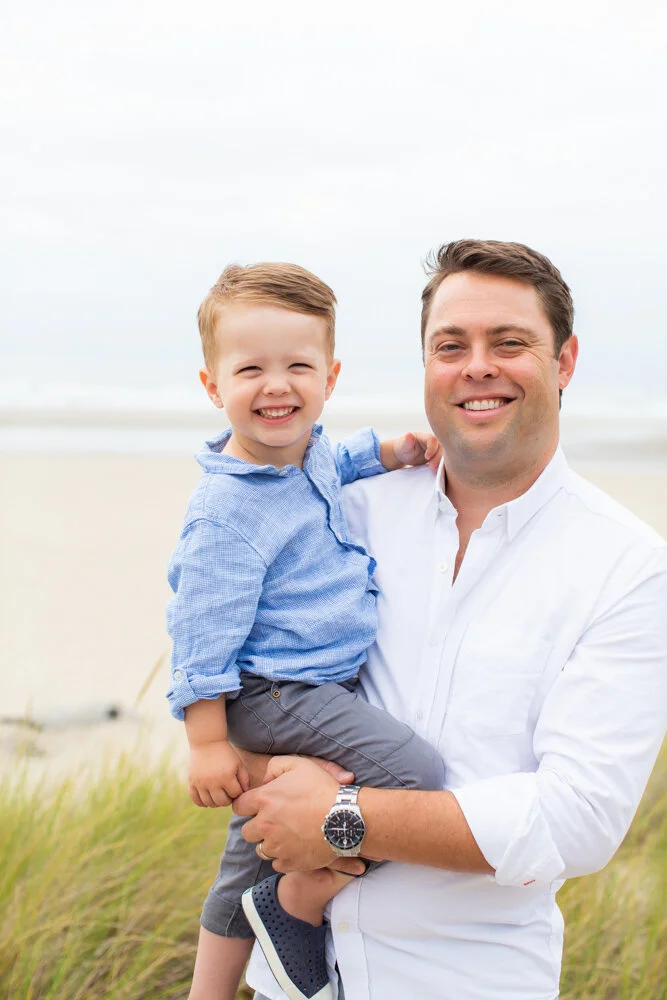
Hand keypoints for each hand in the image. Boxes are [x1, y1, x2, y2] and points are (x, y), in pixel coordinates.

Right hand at [188, 739, 249, 806]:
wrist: (207, 742)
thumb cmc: (225, 754)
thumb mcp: (238, 764)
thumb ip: (244, 779)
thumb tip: (244, 794)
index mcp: (227, 776)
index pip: (235, 794)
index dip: (237, 792)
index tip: (236, 787)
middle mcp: (213, 781)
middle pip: (222, 802)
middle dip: (227, 799)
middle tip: (227, 793)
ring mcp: (201, 783)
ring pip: (209, 803)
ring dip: (216, 802)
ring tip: (218, 795)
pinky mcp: (192, 782)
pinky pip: (196, 800)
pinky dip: (202, 803)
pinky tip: (208, 798)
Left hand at [234, 755, 357, 871]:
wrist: (345, 817)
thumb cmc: (322, 788)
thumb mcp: (299, 765)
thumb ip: (275, 766)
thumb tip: (265, 780)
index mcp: (264, 800)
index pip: (239, 806)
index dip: (248, 805)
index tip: (259, 806)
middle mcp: (266, 825)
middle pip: (246, 831)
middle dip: (257, 826)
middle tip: (275, 821)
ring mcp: (277, 846)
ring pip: (261, 850)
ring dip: (270, 843)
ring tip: (288, 834)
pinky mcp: (289, 863)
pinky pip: (277, 863)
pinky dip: (284, 857)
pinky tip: (297, 846)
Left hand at [380, 432, 441, 471]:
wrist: (404, 454)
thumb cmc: (403, 448)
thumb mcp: (403, 445)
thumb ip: (407, 441)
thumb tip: (409, 435)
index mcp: (425, 436)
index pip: (432, 439)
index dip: (432, 448)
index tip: (426, 457)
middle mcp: (433, 442)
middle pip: (441, 447)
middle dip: (438, 458)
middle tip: (432, 467)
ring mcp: (436, 449)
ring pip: (443, 455)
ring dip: (440, 463)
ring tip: (435, 471)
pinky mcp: (437, 457)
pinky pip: (442, 461)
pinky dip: (441, 466)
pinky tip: (437, 472)